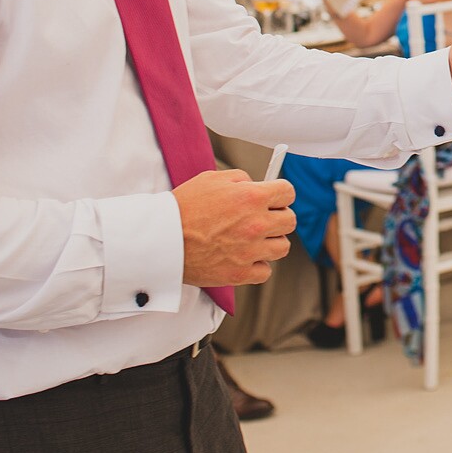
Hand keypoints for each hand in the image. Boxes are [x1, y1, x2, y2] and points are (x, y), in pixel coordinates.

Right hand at [174, 168, 294, 288]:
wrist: (161, 239)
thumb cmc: (184, 207)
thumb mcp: (212, 179)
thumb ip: (242, 179)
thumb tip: (258, 185)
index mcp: (251, 197)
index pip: (288, 192)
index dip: (281, 194)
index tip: (274, 198)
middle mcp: (256, 224)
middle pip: (290, 220)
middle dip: (278, 216)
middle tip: (262, 218)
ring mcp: (250, 251)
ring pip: (283, 247)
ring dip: (271, 242)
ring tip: (254, 239)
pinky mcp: (240, 273)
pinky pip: (265, 271)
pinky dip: (258, 265)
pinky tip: (245, 257)